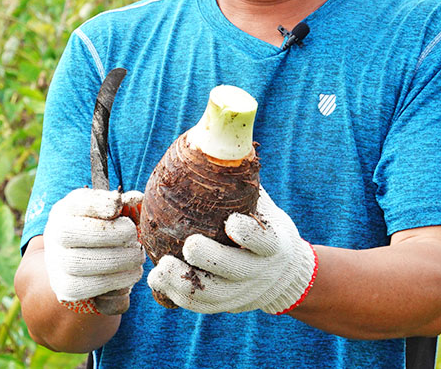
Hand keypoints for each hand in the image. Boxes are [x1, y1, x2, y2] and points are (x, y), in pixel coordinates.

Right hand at [44, 188, 144, 313]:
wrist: (77, 262)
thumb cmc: (100, 231)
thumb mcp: (107, 212)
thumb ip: (122, 204)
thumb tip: (137, 198)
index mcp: (66, 210)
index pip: (77, 202)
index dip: (98, 203)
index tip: (118, 206)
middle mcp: (55, 233)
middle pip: (73, 233)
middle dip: (113, 236)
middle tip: (135, 240)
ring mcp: (56, 262)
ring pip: (79, 263)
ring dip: (117, 260)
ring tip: (137, 257)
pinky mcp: (65, 287)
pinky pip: (88, 286)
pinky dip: (116, 280)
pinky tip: (132, 272)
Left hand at [147, 187, 317, 313]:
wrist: (283, 275)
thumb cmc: (262, 227)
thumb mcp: (261, 205)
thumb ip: (241, 181)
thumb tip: (217, 134)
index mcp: (272, 244)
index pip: (264, 241)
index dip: (249, 234)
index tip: (232, 222)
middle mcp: (258, 271)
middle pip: (235, 271)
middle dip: (211, 259)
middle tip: (189, 245)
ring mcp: (242, 292)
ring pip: (213, 295)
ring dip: (185, 283)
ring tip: (161, 268)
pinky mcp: (226, 304)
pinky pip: (200, 306)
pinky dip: (178, 296)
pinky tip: (157, 280)